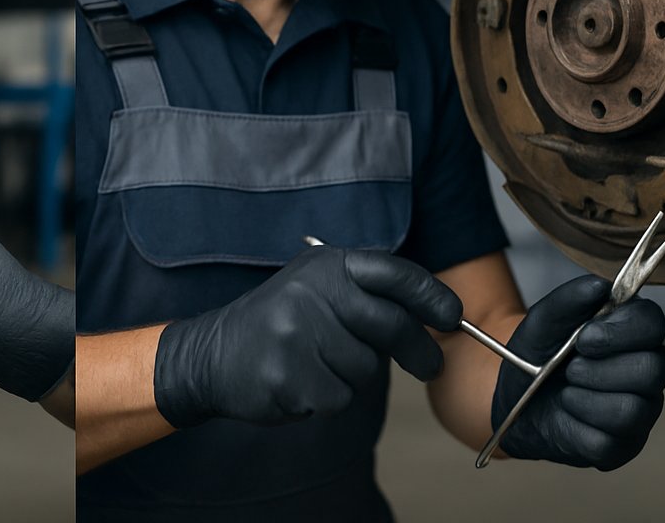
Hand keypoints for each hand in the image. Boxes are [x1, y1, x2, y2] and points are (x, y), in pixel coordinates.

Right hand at [153, 245, 461, 427]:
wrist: (212, 355)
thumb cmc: (278, 324)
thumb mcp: (315, 289)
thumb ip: (364, 293)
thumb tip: (433, 316)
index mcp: (324, 266)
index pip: (391, 272)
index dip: (429, 295)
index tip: (452, 316)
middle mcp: (311, 292)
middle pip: (390, 325)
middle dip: (419, 351)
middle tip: (429, 366)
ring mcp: (297, 332)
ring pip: (365, 368)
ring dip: (351, 376)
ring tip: (316, 364)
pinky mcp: (289, 374)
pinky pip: (339, 396)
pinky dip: (328, 398)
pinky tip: (299, 383)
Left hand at [492, 275, 664, 469]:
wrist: (511, 399)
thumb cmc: (536, 355)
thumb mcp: (542, 321)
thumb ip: (569, 299)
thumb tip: (600, 285)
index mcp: (631, 334)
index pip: (653, 323)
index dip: (621, 331)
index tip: (585, 337)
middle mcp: (645, 372)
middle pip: (652, 369)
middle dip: (600, 369)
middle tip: (570, 369)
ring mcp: (640, 411)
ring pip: (632, 408)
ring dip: (585, 398)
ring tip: (566, 392)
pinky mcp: (623, 445)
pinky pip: (609, 440)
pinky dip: (577, 425)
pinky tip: (568, 415)